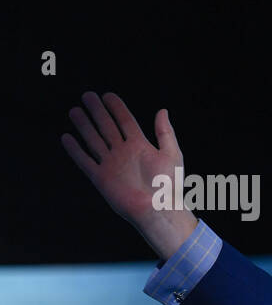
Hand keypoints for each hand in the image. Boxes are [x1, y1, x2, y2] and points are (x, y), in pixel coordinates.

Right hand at [62, 92, 196, 258]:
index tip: (108, 95)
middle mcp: (123, 153)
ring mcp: (111, 164)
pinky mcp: (101, 177)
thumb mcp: (172, 154)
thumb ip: (165, 132)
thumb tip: (162, 110)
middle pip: (107, 127)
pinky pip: (85, 161)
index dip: (117, 108)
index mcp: (140, 146)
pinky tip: (67, 138)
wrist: (157, 209)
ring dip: (84, 126)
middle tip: (87, 96)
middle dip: (97, 111)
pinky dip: (75, 150)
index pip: (125, 121)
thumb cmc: (168, 185)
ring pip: (94, 140)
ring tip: (75, 111)